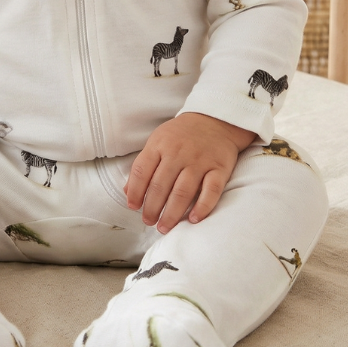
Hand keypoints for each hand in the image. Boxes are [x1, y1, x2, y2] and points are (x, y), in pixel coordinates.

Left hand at [125, 113, 254, 233]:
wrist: (215, 119)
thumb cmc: (181, 135)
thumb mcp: (157, 142)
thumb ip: (143, 166)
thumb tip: (128, 192)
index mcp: (159, 145)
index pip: (142, 171)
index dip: (135, 192)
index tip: (133, 207)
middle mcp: (178, 153)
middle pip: (161, 185)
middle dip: (152, 208)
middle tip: (149, 222)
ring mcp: (200, 161)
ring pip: (183, 192)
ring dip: (172, 213)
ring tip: (164, 227)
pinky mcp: (220, 168)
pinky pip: (211, 190)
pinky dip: (203, 207)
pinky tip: (194, 219)